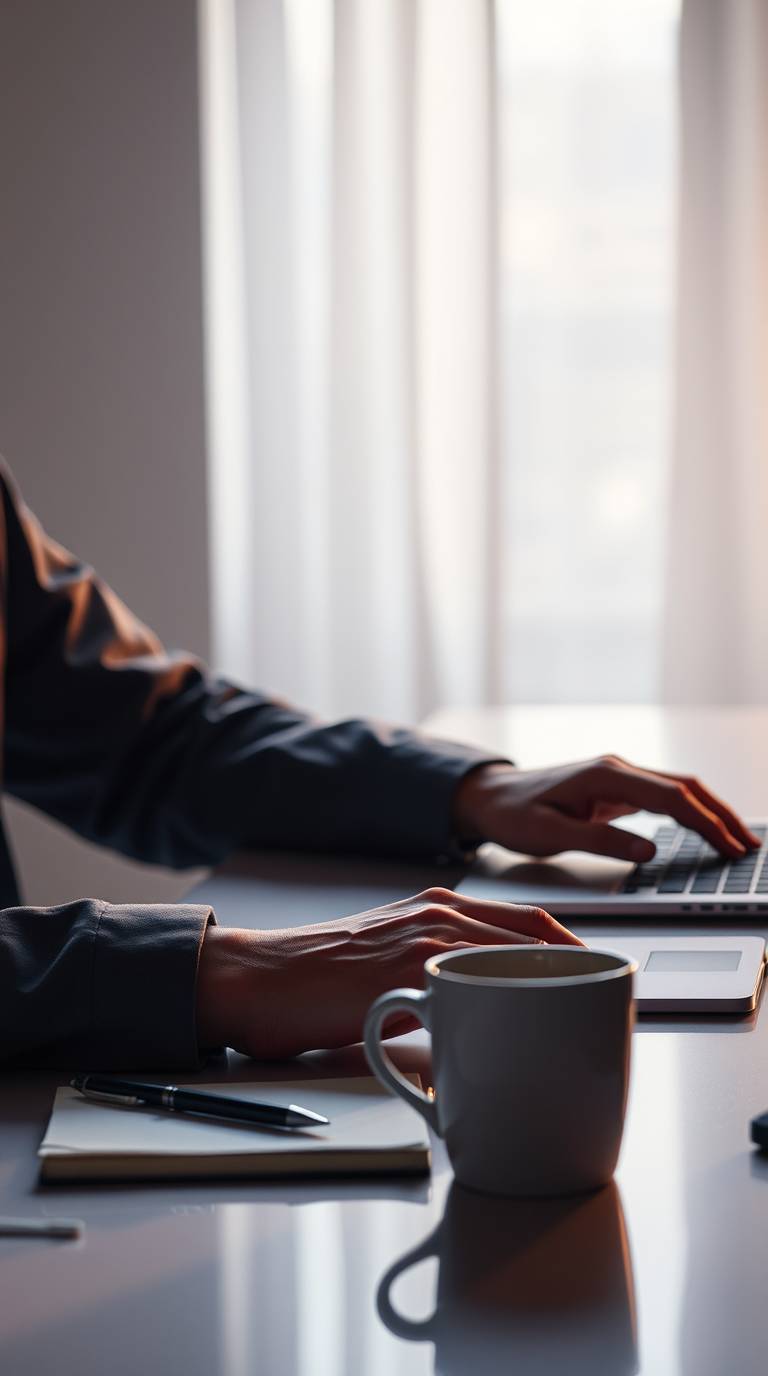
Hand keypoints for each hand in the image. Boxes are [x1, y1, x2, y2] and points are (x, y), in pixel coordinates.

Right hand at [196, 889, 581, 1057]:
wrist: (255, 978)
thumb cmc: (316, 980)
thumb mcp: (390, 961)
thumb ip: (439, 976)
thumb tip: (486, 1018)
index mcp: (438, 906)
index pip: (529, 922)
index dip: (574, 950)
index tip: (602, 981)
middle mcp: (438, 912)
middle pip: (538, 935)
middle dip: (581, 971)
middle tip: (609, 1010)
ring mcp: (423, 939)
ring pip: (515, 955)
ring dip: (557, 988)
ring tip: (586, 1024)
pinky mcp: (404, 972)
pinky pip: (473, 986)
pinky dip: (510, 1005)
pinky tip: (530, 1031)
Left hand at [453, 756, 760, 862]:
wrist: (491, 797)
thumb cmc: (515, 815)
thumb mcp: (550, 834)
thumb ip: (600, 841)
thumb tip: (649, 851)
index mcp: (605, 775)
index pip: (672, 798)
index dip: (706, 823)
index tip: (730, 847)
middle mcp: (618, 768)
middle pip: (685, 787)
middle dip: (721, 816)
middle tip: (746, 847)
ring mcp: (618, 775)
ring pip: (679, 789)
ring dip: (710, 812)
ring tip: (736, 839)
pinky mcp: (615, 787)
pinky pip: (663, 797)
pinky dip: (690, 812)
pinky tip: (704, 828)